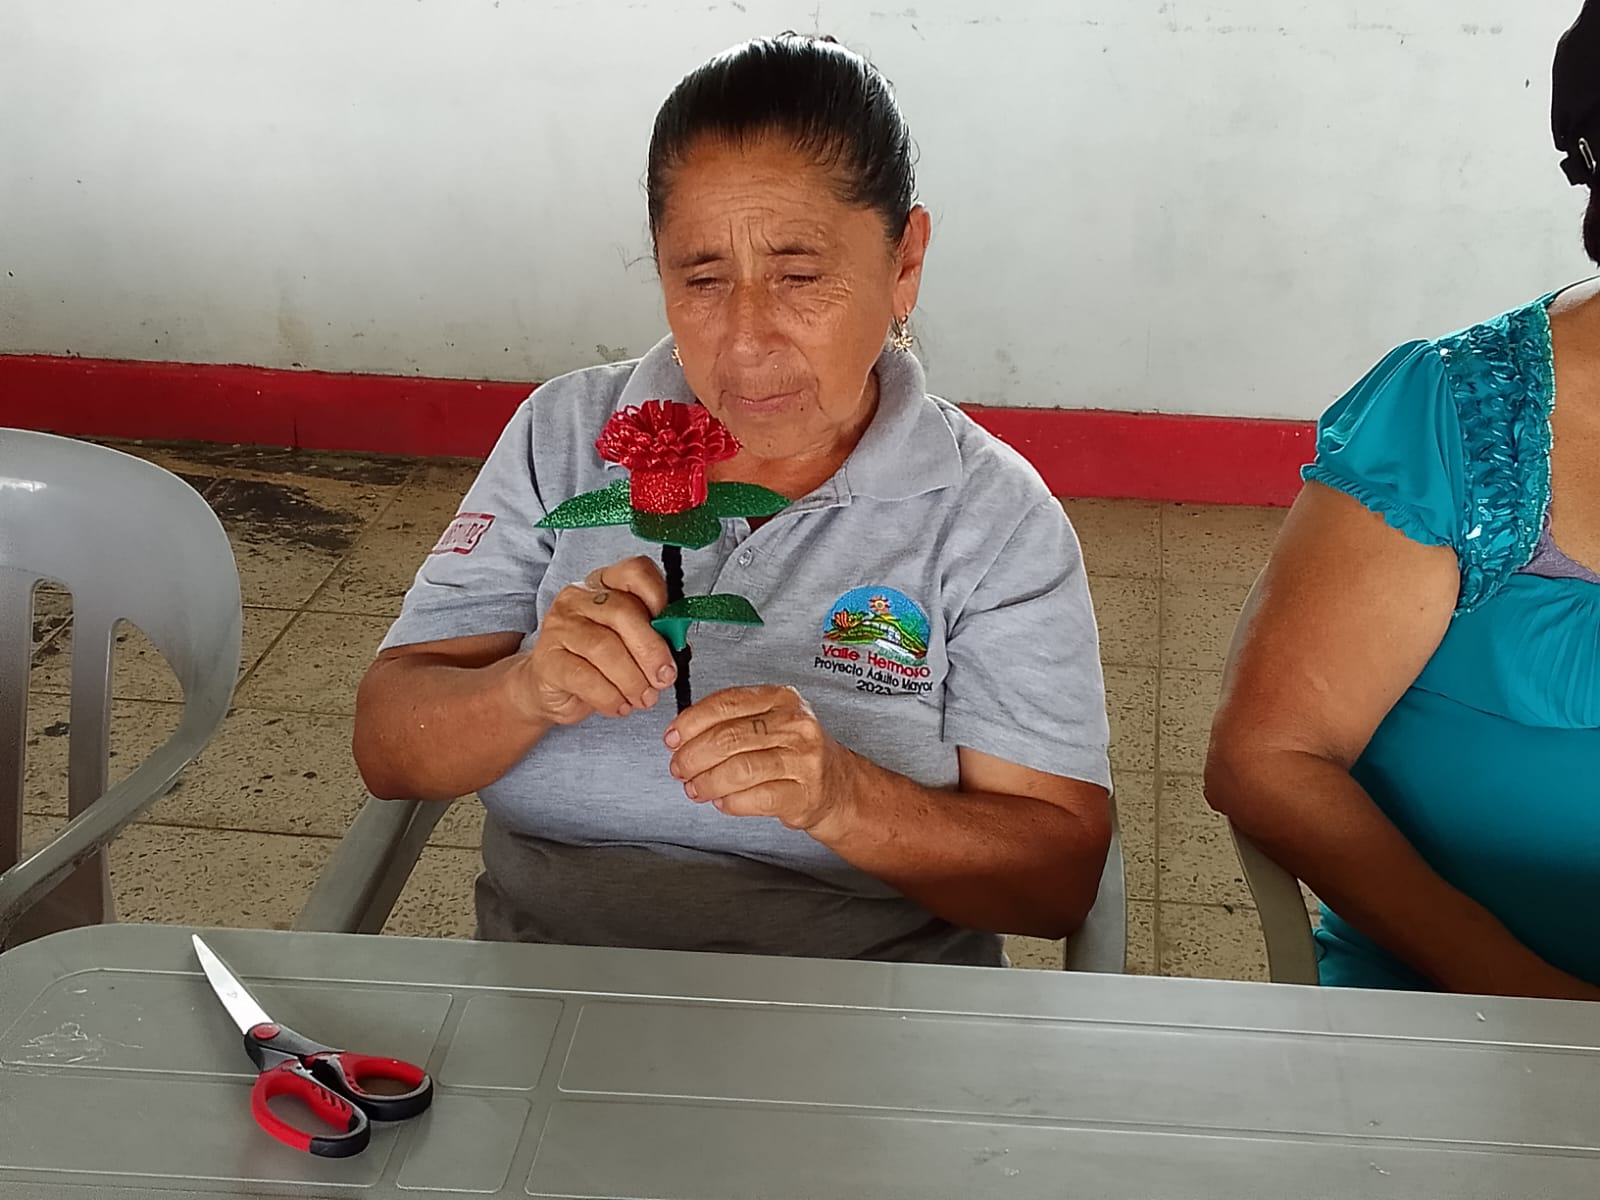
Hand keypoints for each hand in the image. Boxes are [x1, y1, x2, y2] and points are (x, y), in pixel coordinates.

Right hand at [512, 557, 676, 726]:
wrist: (551, 689)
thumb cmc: (595, 663)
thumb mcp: (628, 643)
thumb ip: (653, 635)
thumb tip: (678, 642)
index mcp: (604, 584)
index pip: (635, 572)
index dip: (658, 597)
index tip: (672, 631)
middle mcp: (578, 598)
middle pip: (623, 612)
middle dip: (651, 650)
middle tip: (664, 678)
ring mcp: (558, 626)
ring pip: (605, 647)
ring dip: (632, 680)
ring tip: (644, 698)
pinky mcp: (547, 659)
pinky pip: (585, 677)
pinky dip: (610, 696)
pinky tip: (619, 706)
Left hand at [664, 686, 856, 831]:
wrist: (838, 786)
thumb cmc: (793, 752)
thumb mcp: (769, 722)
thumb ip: (730, 722)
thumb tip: (680, 735)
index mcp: (782, 698)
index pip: (727, 703)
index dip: (692, 722)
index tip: (672, 738)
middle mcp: (796, 724)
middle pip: (729, 738)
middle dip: (693, 756)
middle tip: (679, 768)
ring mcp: (803, 759)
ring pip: (739, 770)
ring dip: (708, 782)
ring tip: (695, 788)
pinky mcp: (805, 793)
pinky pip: (756, 799)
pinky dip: (731, 802)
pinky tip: (722, 802)